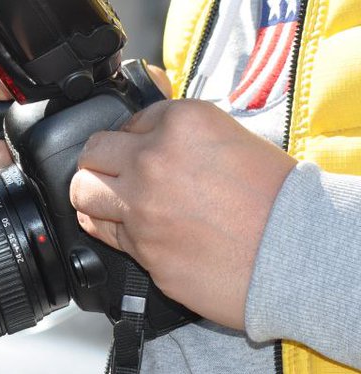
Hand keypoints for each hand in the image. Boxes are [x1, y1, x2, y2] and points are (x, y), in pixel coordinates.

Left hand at [70, 99, 294, 328]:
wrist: (292, 251)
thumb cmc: (275, 199)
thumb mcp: (233, 140)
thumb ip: (184, 133)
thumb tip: (149, 127)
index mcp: (182, 123)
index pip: (129, 121)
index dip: (136, 138)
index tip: (146, 150)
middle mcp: (153, 160)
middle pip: (94, 152)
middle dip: (102, 162)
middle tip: (116, 172)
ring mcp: (140, 206)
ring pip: (83, 192)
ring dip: (93, 194)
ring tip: (111, 198)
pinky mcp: (138, 246)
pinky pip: (99, 231)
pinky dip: (104, 227)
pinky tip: (119, 225)